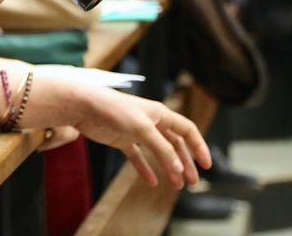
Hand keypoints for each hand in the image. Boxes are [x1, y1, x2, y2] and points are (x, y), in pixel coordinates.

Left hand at [70, 85, 209, 187]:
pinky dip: (145, 168)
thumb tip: (179, 168)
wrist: (84, 106)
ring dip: (169, 167)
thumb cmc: (114, 110)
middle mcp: (151, 121)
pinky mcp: (121, 139)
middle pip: (175, 143)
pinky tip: (151, 181)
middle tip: (193, 182)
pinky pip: (138, 157)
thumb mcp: (142, 129)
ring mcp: (136, 131)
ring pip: (158, 151)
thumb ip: (162, 149)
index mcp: (160, 113)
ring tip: (176, 185)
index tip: (207, 164)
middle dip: (185, 162)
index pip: (187, 129)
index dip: (198, 146)